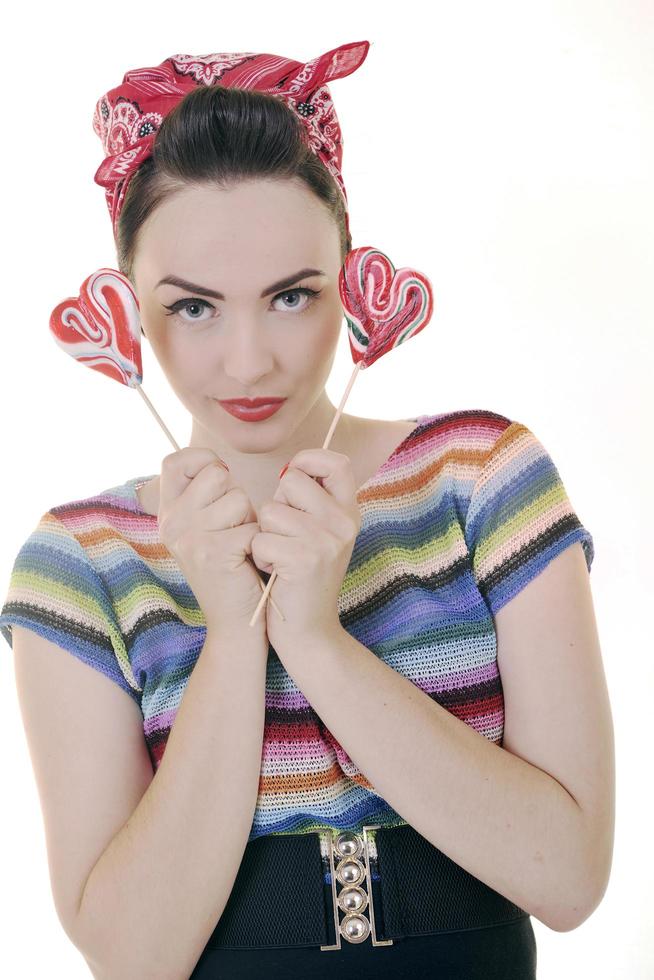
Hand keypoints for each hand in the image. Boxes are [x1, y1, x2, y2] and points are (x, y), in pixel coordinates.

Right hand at [157, 447, 267, 639]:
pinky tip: (249, 563)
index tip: (221, 484)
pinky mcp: (214, 552)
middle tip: (234, 529)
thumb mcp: (208, 528)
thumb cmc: (234, 568)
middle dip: (237, 496)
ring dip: (251, 520)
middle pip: (217, 474)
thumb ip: (206, 496)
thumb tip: (220, 463)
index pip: (176, 460)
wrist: (236, 624)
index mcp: (168, 513)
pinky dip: (260, 543)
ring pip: (238, 498)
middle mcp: (172, 522)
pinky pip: (252, 525)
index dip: (205, 461)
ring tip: (242, 547)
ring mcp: (190, 537)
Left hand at [250, 449, 360, 647]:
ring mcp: (326, 540)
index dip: (308, 460)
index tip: (292, 478)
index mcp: (349, 512)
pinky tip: (274, 573)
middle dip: (276, 505)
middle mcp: (344, 523)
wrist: (310, 631)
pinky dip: (260, 556)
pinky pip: (261, 538)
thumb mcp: (320, 535)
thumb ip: (311, 503)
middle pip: (292, 480)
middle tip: (285, 536)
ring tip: (279, 557)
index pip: (336, 462)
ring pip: (270, 510)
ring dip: (265, 535)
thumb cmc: (302, 578)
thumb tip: (289, 470)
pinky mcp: (304, 559)